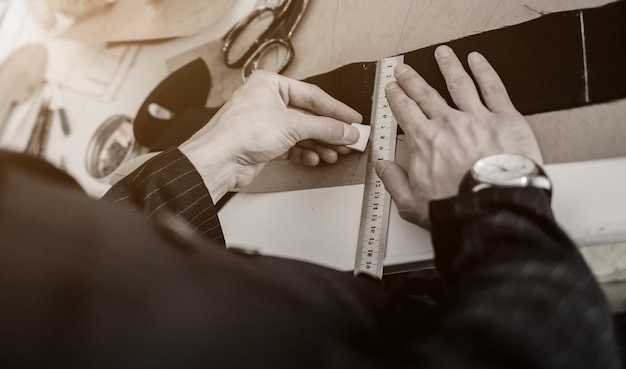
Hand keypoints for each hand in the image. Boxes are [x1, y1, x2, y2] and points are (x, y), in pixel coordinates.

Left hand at [179, 71, 361, 201]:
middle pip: (308, 116)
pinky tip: (315, 158)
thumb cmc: (240, 132)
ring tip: (336, 152)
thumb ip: (325, 128)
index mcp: (270, 84)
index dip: (336, 109)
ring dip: (319, 144)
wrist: (218, 160)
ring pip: (301, 133)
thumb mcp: (292, 125)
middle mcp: (267, 101)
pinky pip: (291, 147)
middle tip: (349, 139)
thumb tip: (346, 130)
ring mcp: (265, 124)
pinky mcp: (263, 144)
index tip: (353, 119)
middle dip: (329, 131)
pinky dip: (305, 153)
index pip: (312, 96)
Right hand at [375, 45, 541, 228]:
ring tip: (442, 53)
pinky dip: (484, 71)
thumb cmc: (457, 208)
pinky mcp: (504, 119)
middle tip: (404, 69)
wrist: (493, 209)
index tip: (392, 89)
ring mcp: (476, 118)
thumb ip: (394, 182)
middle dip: (412, 79)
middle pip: (425, 94)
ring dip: (448, 66)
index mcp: (425, 141)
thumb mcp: (412, 203)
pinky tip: (477, 60)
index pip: (405, 112)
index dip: (396, 97)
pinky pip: (492, 88)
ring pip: (458, 83)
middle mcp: (448, 124)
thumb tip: (382, 167)